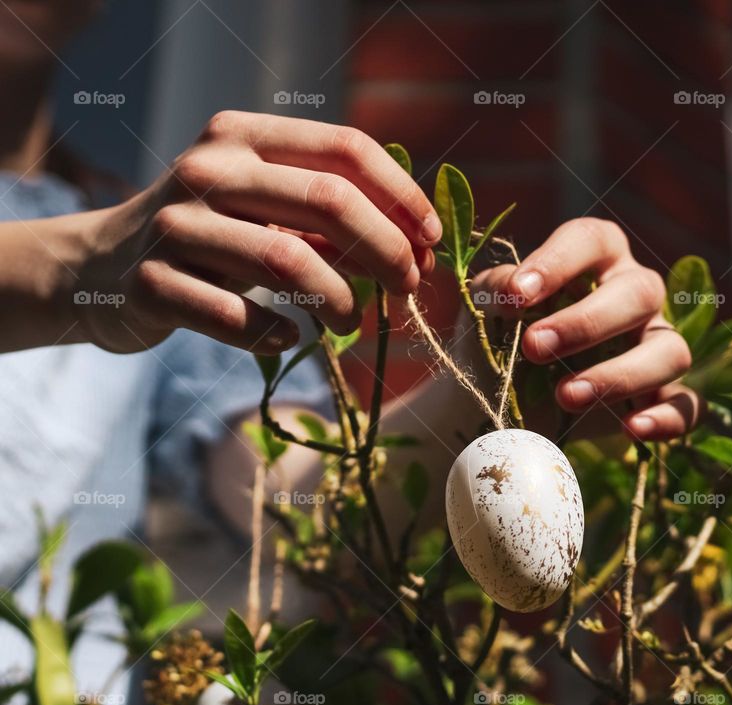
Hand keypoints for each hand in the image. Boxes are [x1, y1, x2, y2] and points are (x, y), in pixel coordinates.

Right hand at [73, 111, 440, 353]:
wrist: (99, 267)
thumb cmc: (208, 237)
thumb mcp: (260, 205)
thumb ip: (326, 212)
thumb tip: (417, 245)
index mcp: (243, 138)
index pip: (346, 148)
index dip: (403, 195)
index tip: (432, 241)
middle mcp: (207, 169)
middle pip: (329, 201)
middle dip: (387, 251)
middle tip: (409, 289)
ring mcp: (174, 226)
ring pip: (287, 259)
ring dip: (340, 300)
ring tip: (352, 323)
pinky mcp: (151, 284)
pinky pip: (235, 316)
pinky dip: (274, 334)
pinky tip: (287, 340)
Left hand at [472, 218, 699, 440]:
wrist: (498, 403)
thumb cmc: (498, 338)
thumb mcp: (487, 308)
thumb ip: (498, 289)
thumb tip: (513, 290)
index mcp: (594, 260)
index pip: (591, 241)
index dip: (557, 262)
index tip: (518, 295)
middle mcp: (634, 295)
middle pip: (640, 292)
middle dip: (587, 323)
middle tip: (534, 348)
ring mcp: (654, 345)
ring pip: (671, 350)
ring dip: (620, 375)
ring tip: (566, 396)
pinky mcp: (661, 396)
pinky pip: (686, 404)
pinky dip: (666, 418)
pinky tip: (633, 429)